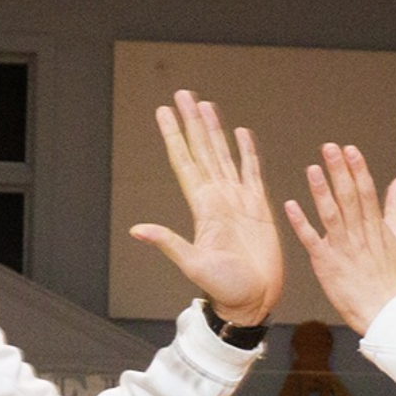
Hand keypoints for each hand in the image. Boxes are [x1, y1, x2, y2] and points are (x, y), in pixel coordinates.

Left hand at [129, 90, 281, 325]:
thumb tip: (137, 230)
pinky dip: (247, 152)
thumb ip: (169, 243)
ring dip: (214, 131)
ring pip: (223, 156)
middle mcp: (217, 199)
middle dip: (192, 122)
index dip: (175, 135)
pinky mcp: (258, 207)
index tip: (163, 111)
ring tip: (205, 105)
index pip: (185, 162)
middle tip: (183, 95)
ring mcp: (237, 201)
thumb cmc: (226, 288)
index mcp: (203, 207)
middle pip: (202, 150)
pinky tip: (242, 134)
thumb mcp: (193, 265)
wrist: (254, 301)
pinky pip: (252, 172)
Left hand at [284, 143, 395, 335]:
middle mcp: (359, 235)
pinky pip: (311, 240)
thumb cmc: (389, 276)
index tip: (349, 149)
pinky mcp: (326, 263)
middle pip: (349, 197)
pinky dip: (301, 223)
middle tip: (329, 148)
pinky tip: (291, 205)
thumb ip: (395, 206)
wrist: (382, 311)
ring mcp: (342, 249)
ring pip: (331, 215)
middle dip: (339, 171)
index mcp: (375, 227)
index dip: (358, 169)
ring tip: (312, 169)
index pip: (366, 191)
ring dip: (321, 191)